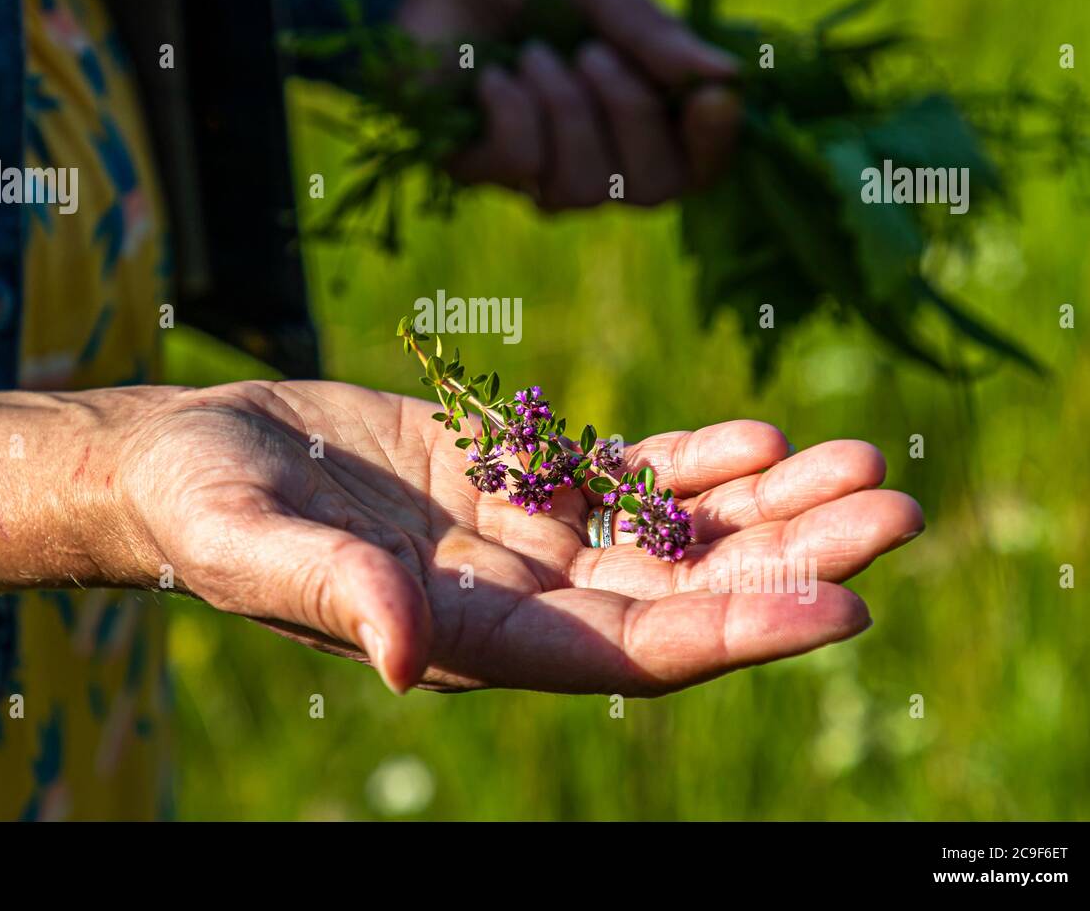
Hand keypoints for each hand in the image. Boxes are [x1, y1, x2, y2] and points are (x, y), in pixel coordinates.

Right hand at [113, 380, 922, 694]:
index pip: (625, 652)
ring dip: (769, 506)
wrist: (193, 461)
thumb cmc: (203, 511)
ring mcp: (524, 541)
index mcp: (467, 640)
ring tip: (863, 462)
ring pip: (671, 534)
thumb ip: (329, 592)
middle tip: (896, 508)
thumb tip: (402, 654)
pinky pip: (624, 477)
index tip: (840, 605)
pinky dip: (694, 461)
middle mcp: (517, 602)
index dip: (732, 631)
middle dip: (789, 557)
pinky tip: (759, 437)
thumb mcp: (249, 545)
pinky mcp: (513, 478)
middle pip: (680, 593)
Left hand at [396, 0, 743, 208]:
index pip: (700, 164)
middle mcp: (602, 153)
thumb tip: (729, 76)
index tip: (710, 97)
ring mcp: (540, 170)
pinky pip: (518, 168)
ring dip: (563, 111)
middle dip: (629, 119)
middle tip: (593, 53)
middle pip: (651, 190)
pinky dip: (512, 113)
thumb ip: (653, 33)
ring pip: (581, 189)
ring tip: (534, 54)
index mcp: (647, 107)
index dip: (713, 144)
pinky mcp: (480, 170)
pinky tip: (493, 77)